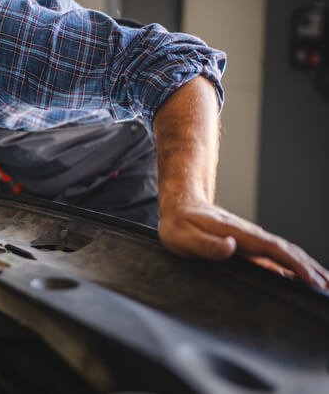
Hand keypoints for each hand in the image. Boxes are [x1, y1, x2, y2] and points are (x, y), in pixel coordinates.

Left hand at [158, 201, 328, 288]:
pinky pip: (274, 257)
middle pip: (286, 251)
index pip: (273, 249)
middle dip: (310, 268)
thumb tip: (231, 247)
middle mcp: (249, 235)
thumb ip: (206, 244)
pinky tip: (301, 278)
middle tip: (328, 287)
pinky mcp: (247, 246)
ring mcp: (250, 240)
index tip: (311, 279)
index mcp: (237, 233)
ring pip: (284, 253)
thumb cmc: (179, 225)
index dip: (294, 264)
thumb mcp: (184, 238)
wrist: (179, 206)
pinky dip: (291, 266)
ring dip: (306, 266)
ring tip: (325, 283)